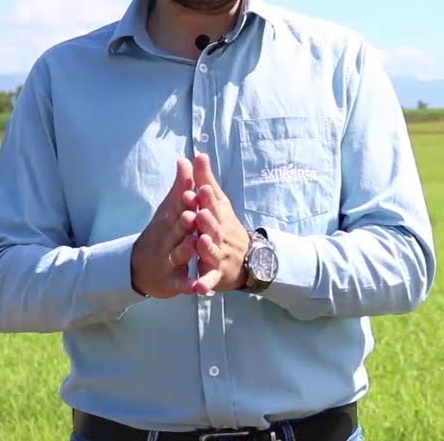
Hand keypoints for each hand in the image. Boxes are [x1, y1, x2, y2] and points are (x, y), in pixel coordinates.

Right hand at [130, 158, 199, 297]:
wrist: (138, 267)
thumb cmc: (161, 234)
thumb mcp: (170, 210)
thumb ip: (180, 186)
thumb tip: (185, 159)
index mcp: (169, 221)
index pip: (178, 207)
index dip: (186, 200)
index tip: (193, 189)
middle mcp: (167, 239)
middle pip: (177, 230)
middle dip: (185, 222)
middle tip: (193, 214)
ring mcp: (168, 260)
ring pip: (178, 253)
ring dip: (186, 249)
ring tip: (195, 243)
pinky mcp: (172, 281)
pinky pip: (181, 283)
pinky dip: (189, 285)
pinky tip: (199, 287)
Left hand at [189, 152, 251, 294]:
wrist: (247, 258)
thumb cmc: (225, 225)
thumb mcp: (217, 202)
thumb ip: (206, 179)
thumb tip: (199, 154)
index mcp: (219, 216)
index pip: (213, 204)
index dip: (208, 197)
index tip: (201, 187)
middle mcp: (221, 234)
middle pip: (214, 226)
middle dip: (208, 219)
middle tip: (200, 211)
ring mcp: (219, 255)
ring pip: (212, 251)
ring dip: (207, 247)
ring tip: (200, 241)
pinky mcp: (215, 274)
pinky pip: (209, 280)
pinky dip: (204, 285)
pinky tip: (197, 289)